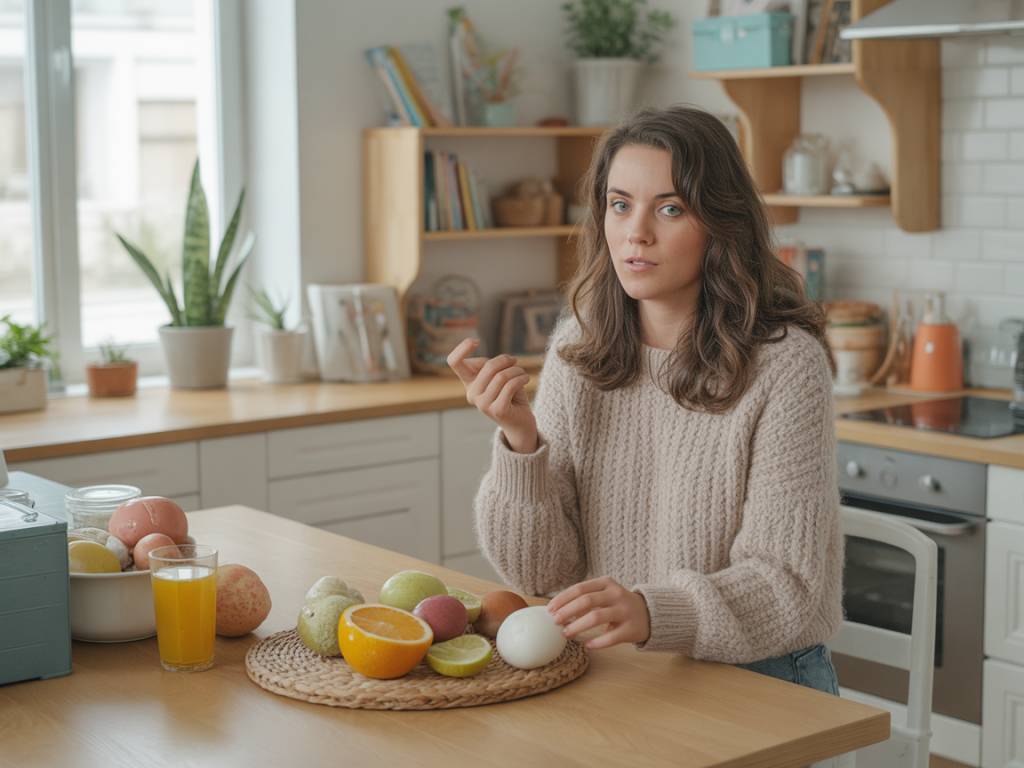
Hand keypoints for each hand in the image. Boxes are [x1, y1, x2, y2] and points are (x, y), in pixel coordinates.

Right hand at [447, 338, 537, 452]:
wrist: (520, 423)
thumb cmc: (511, 395)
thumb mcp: (499, 376)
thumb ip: (491, 367)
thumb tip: (488, 363)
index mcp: (469, 383)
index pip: (454, 362)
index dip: (461, 348)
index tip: (476, 341)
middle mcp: (472, 394)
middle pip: (488, 366)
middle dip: (505, 360)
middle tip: (515, 362)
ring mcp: (483, 404)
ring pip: (502, 376)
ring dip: (517, 371)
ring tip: (522, 374)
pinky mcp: (497, 410)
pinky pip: (510, 386)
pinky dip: (522, 379)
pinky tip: (526, 379)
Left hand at [546, 576, 650, 649]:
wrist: (650, 613)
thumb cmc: (618, 604)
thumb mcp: (604, 594)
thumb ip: (585, 598)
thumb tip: (557, 610)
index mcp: (606, 583)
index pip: (580, 588)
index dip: (563, 599)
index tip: (550, 609)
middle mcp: (616, 594)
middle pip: (587, 601)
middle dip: (567, 612)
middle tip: (555, 622)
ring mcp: (625, 611)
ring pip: (597, 617)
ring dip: (578, 626)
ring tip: (566, 633)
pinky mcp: (631, 629)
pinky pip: (611, 637)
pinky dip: (597, 642)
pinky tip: (587, 645)